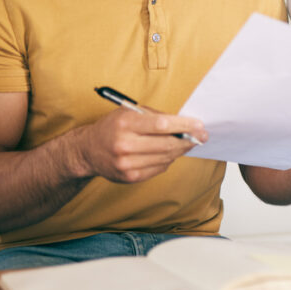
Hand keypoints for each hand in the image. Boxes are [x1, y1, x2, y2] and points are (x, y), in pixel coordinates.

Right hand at [74, 107, 206, 183]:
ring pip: (165, 158)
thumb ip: (155, 116)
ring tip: (188, 143)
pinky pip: (158, 168)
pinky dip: (168, 160)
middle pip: (166, 144)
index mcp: (125, 123)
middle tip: (202, 136)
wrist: (88, 150)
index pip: (162, 125)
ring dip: (180, 150)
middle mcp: (124, 144)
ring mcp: (127, 163)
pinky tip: (170, 153)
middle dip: (188, 140)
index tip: (199, 124)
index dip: (184, 125)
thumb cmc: (113, 127)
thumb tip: (184, 123)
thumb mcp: (129, 112)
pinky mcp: (130, 177)